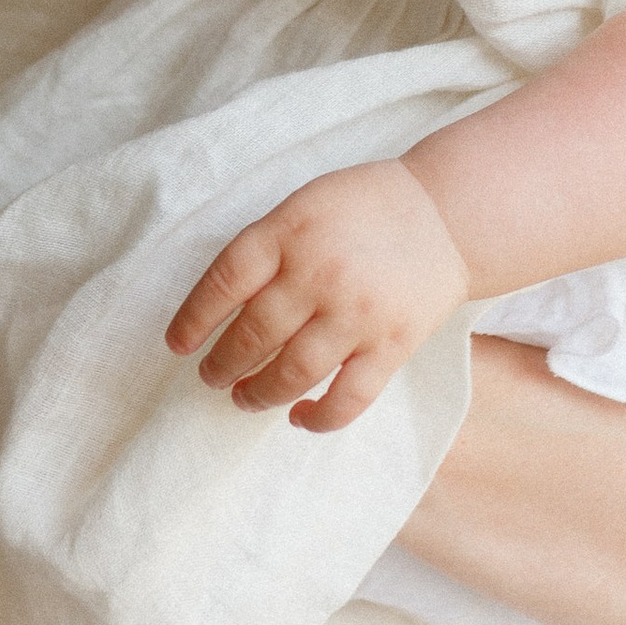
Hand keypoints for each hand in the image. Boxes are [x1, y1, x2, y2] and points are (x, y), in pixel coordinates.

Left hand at [166, 159, 470, 429]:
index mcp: (289, 231)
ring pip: (292, 372)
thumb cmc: (365, 207)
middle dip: (222, 364)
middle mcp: (319, 273)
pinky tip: (298, 416)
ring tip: (243, 397)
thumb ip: (267, 248)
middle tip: (211, 376)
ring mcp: (357, 313)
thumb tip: (225, 306)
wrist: (448, 213)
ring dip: (258, 393)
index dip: (193, 319)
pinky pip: (348, 397)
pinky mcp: (392, 344)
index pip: (224, 282)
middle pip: (253, 334)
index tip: (177, 345)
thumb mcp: (304, 206)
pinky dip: (318, 417)